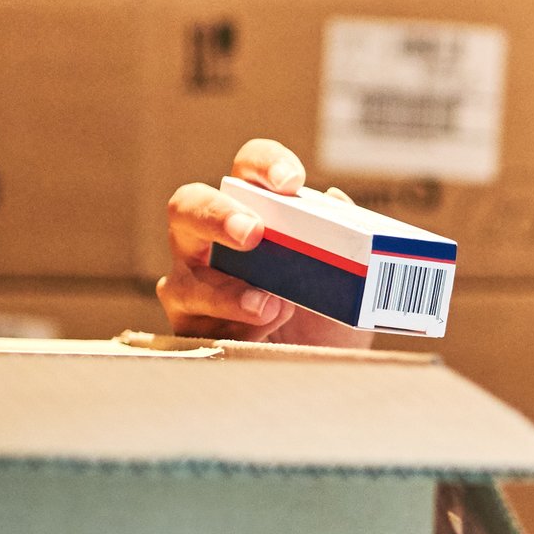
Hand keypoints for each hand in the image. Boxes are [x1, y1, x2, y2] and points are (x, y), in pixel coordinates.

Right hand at [157, 138, 375, 347]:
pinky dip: (232, 331)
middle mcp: (210, 241)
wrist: (324, 370)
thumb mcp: (349, 280)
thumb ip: (345, 239)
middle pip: (187, 207)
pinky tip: (260, 335)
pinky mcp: (192, 330)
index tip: (292, 182)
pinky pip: (197, 328)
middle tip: (253, 233)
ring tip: (267, 305)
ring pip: (185, 279)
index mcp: (251, 212)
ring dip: (225, 292)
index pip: (247, 169)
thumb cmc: (325, 316)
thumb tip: (335, 201)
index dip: (264, 164)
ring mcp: (194, 286)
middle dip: (217, 216)